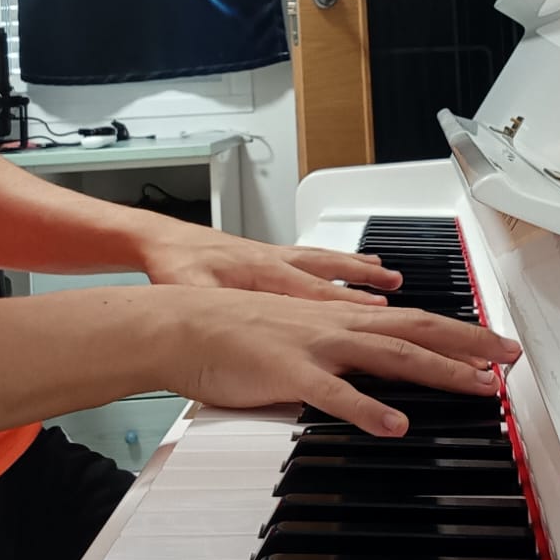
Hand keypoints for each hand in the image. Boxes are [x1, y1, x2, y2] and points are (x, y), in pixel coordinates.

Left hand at [142, 223, 402, 305]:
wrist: (162, 240)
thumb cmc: (175, 265)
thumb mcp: (188, 290)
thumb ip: (213, 304)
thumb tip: (229, 319)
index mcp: (260, 270)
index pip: (312, 289)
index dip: (345, 301)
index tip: (378, 308)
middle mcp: (274, 260)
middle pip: (330, 271)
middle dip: (366, 280)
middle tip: (398, 287)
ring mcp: (276, 256)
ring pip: (327, 260)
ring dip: (360, 269)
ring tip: (390, 276)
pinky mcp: (272, 256)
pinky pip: (317, 257)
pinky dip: (341, 263)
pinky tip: (356, 267)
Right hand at [155, 286, 521, 437]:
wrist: (185, 323)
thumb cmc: (235, 330)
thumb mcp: (299, 332)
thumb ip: (336, 349)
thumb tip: (369, 365)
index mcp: (341, 317)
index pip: (415, 321)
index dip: (460, 333)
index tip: (496, 347)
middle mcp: (338, 324)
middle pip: (419, 330)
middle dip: (471, 345)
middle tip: (512, 358)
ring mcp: (317, 346)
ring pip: (392, 354)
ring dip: (440, 370)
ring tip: (479, 388)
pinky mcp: (290, 371)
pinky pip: (336, 393)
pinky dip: (369, 409)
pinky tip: (396, 424)